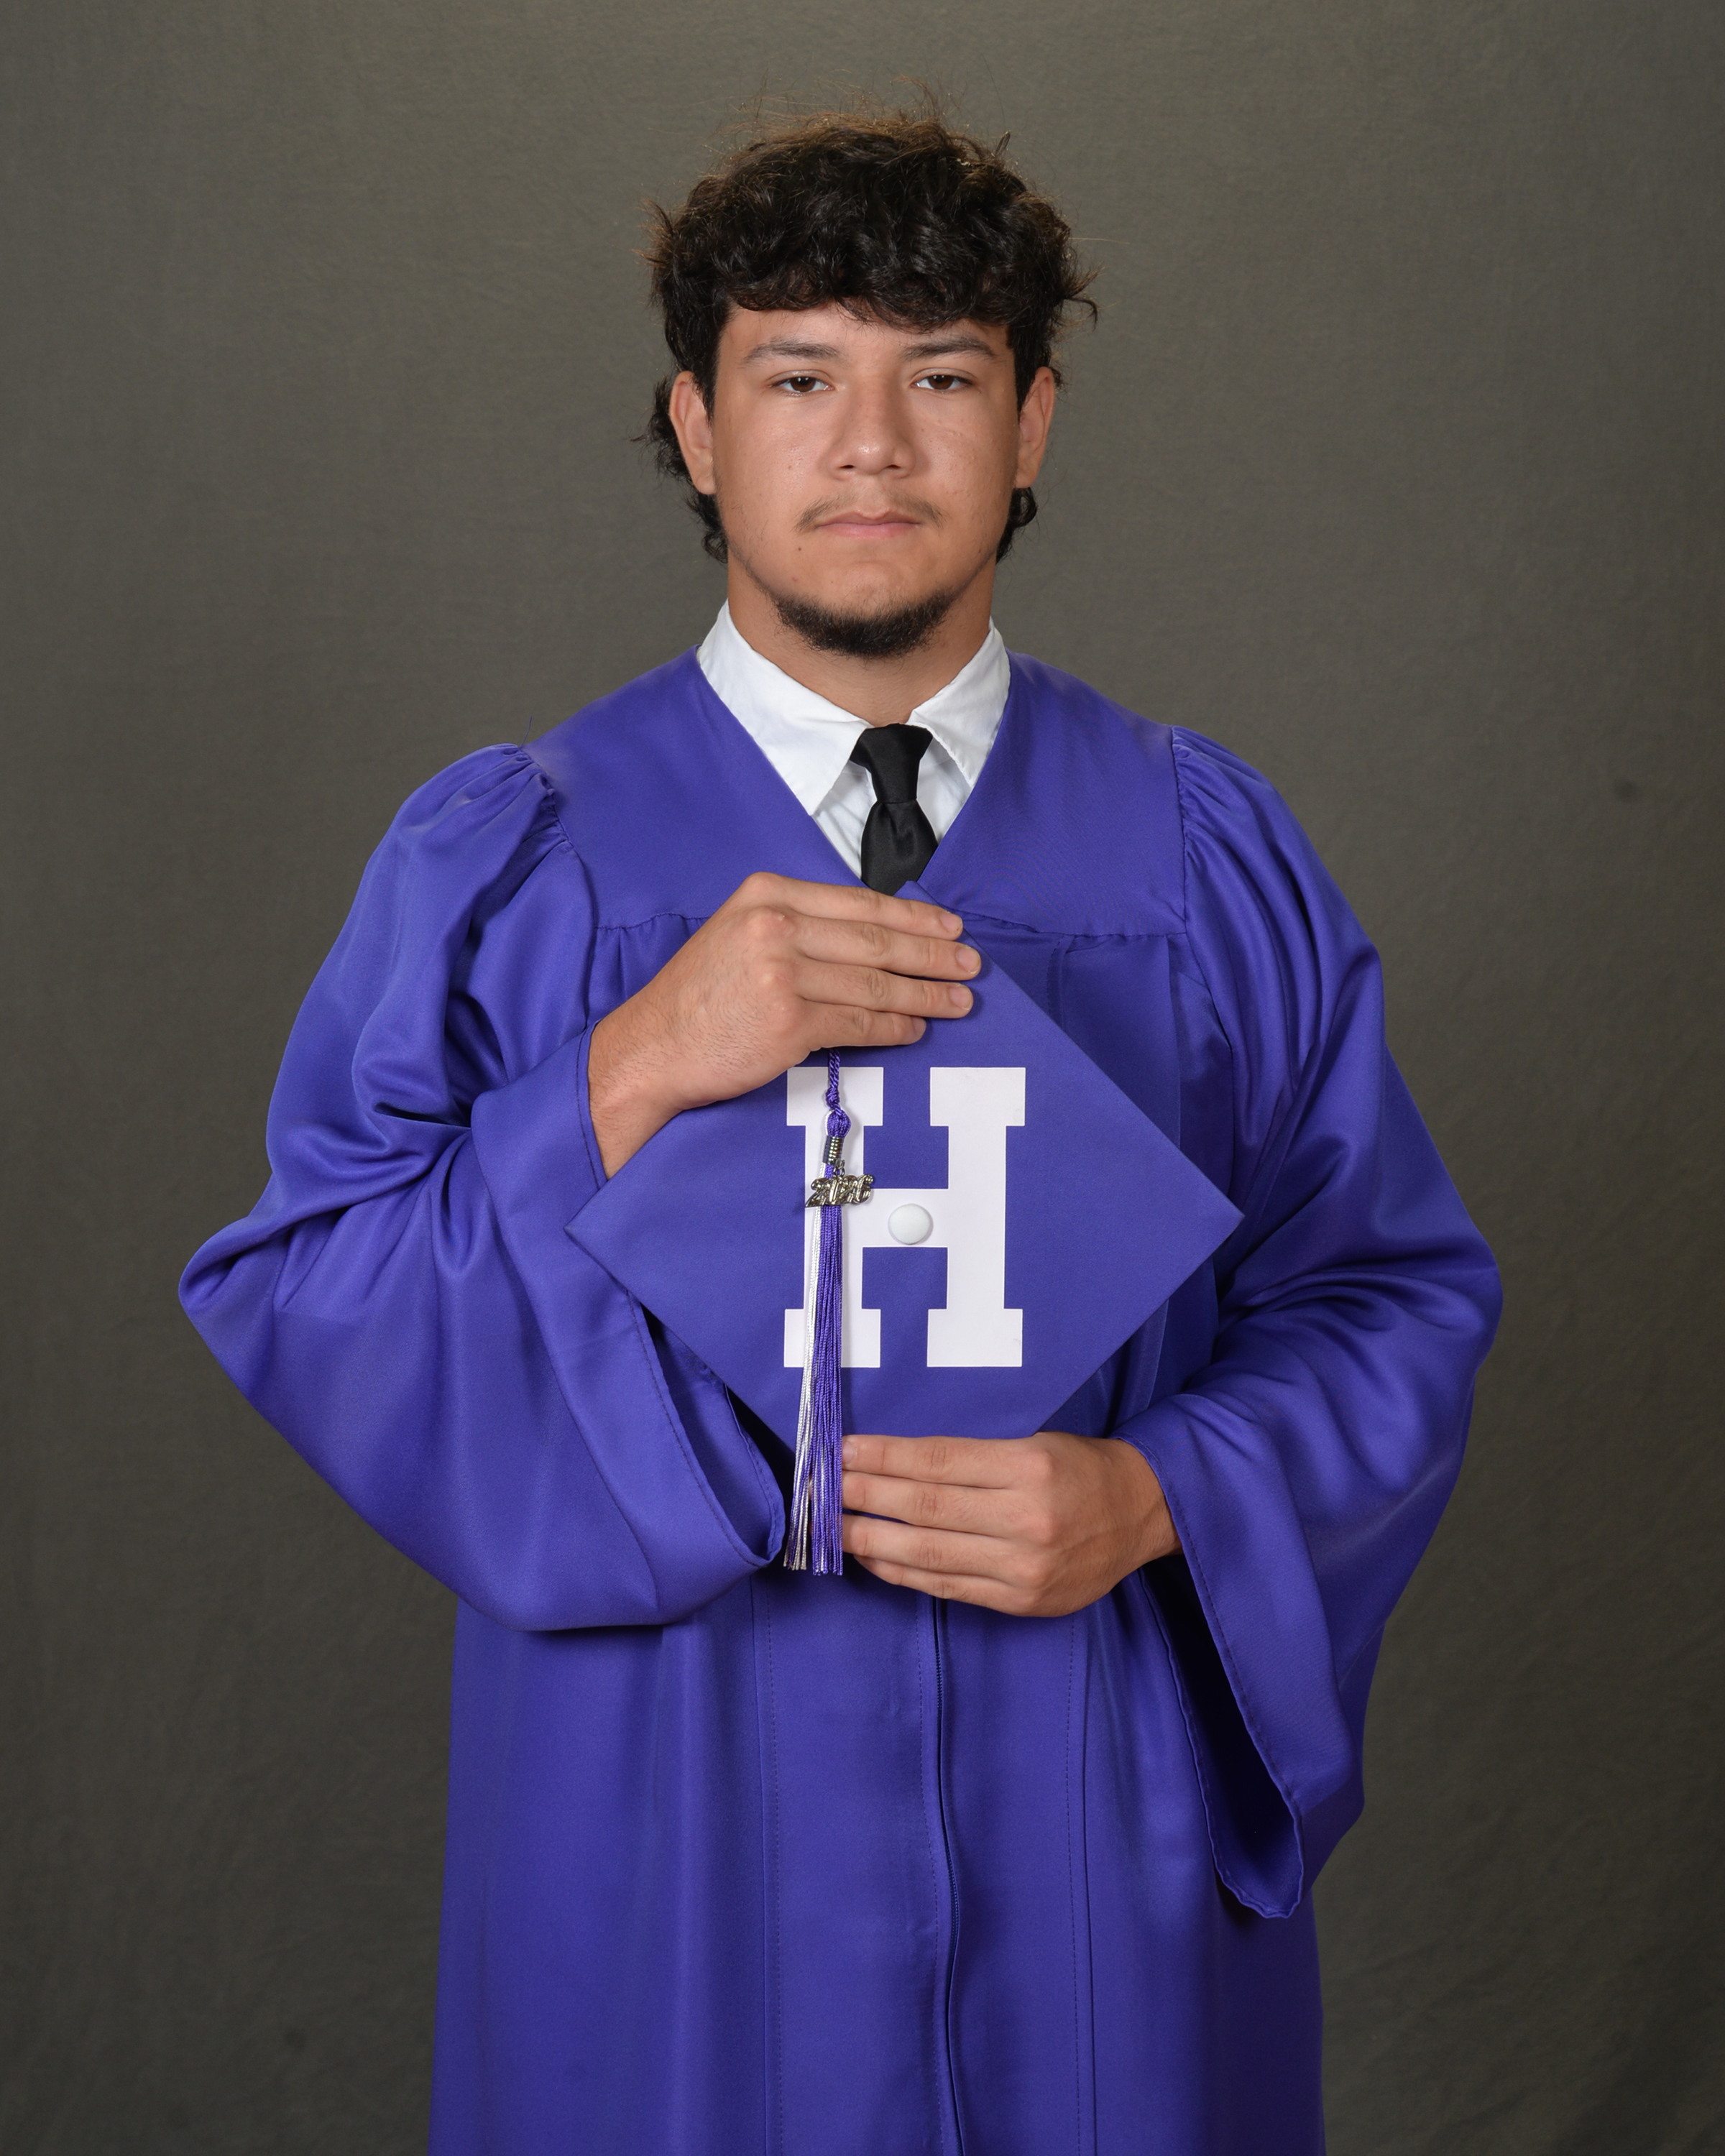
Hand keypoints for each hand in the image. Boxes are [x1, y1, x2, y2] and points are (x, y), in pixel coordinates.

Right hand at [586, 872, 977, 1171]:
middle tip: (971, 964)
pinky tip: (916, 1029)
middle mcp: (776, 926)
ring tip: (957, 1002)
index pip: (860, 903)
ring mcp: (782, 973)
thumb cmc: (696, 998)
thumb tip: (875, 938)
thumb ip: (798, 927)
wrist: (651, 1049)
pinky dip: (894, 1028)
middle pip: (876, 940)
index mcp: (767, 894)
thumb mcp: (739, 934)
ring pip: (875, 983)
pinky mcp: (788, 1021)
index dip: (914, 918)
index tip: (950, 928)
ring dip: (925, 995)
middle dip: (933, 955)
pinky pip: (859, 1024)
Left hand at [839, 1430, 1180, 1615]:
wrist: (1140, 1515)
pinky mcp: (1021, 1601)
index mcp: (1028, 1467)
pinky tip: (872, 1557)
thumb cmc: (1078, 1467)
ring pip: (928, 1554)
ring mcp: (1023, 1567)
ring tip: (830, 1527)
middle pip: (924, 1508)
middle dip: (863, 1497)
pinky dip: (902, 1572)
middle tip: (819, 1487)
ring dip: (870, 1539)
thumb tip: (891, 1463)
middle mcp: (1025, 1519)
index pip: (935, 1462)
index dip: (882, 1458)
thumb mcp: (1033, 1441)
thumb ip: (970, 1457)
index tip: (842, 1451)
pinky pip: (946, 1586)